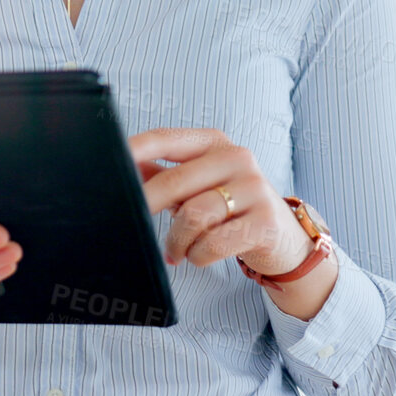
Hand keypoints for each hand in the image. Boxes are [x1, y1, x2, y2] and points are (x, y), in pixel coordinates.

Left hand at [128, 126, 310, 274]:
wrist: (285, 240)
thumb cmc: (232, 209)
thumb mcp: (198, 186)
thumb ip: (163, 174)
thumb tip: (123, 167)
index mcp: (215, 143)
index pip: (165, 139)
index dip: (133, 151)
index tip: (109, 163)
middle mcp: (237, 158)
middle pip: (175, 181)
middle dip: (148, 206)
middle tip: (133, 223)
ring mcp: (255, 189)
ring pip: (193, 217)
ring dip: (176, 241)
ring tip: (176, 251)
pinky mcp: (265, 222)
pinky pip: (213, 243)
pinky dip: (197, 255)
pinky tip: (197, 256)